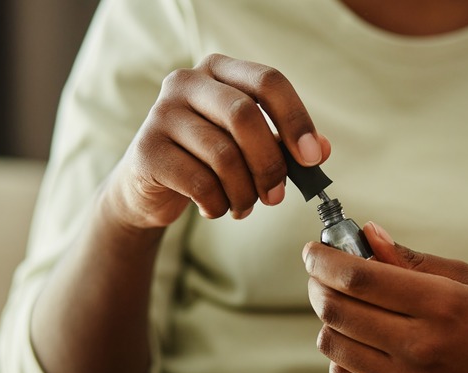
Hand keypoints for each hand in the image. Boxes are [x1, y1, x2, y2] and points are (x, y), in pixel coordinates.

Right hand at [103, 54, 330, 228]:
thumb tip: (321, 150)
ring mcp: (161, 113)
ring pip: (223, 155)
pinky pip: (199, 182)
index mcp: (220, 70)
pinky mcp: (146, 150)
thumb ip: (285, 144)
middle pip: (245, 116)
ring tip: (244, 207)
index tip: (312, 158)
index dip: (296, 119)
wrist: (148, 185)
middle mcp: (187, 82)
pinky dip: (217, 204)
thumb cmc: (207, 158)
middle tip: (277, 196)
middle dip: (270, 163)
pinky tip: (215, 208)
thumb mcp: (250, 146)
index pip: (268, 81)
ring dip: (244, 193)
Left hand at [303, 222, 467, 372]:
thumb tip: (367, 234)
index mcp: (440, 304)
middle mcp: (420, 347)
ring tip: (350, 309)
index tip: (312, 251)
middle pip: (337, 309)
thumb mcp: (467, 279)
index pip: (359, 278)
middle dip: (319, 284)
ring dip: (330, 319)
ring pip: (332, 344)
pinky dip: (341, 356)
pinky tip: (361, 343)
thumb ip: (410, 259)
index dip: (324, 260)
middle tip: (324, 274)